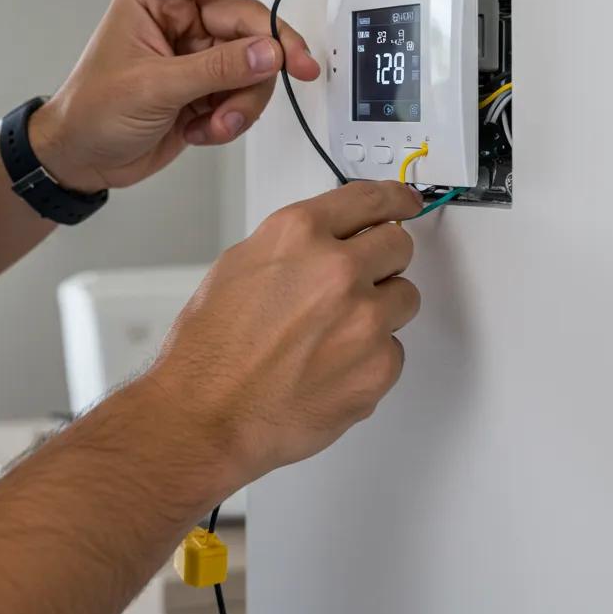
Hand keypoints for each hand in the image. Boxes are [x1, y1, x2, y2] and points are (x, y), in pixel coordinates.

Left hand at [28, 0, 324, 191]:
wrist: (81, 159)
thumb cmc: (91, 111)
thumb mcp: (154, 87)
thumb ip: (216, 68)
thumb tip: (268, 52)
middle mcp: (179, 21)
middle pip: (249, 23)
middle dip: (269, 55)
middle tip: (297, 71)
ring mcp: (194, 56)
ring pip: (253, 64)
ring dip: (243, 99)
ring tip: (217, 123)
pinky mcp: (204, 88)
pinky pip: (242, 94)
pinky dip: (231, 117)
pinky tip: (202, 129)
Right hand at [143, 181, 422, 496]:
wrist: (207, 414)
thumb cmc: (211, 350)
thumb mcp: (239, 267)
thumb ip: (293, 247)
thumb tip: (326, 243)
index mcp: (298, 234)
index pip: (370, 199)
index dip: (395, 200)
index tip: (405, 202)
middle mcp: (336, 269)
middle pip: (399, 246)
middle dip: (382, 261)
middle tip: (358, 282)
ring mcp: (364, 320)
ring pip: (405, 298)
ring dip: (379, 310)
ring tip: (332, 334)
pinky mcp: (379, 368)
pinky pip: (394, 351)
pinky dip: (370, 358)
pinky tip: (329, 366)